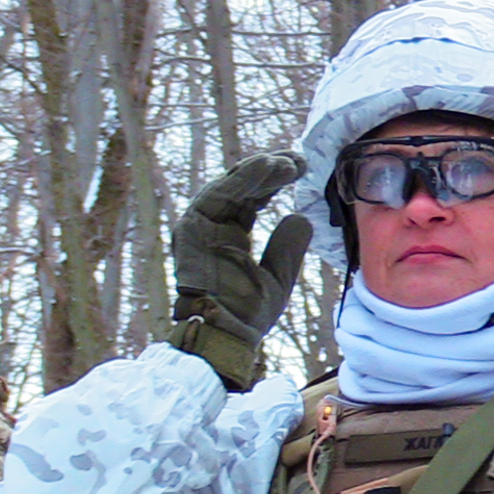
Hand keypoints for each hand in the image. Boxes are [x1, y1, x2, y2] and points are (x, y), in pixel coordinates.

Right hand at [167, 151, 310, 390]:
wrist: (224, 334)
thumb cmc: (248, 312)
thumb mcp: (278, 275)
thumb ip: (287, 246)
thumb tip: (301, 217)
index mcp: (230, 234)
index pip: (252, 198)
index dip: (274, 180)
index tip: (302, 167)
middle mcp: (212, 226)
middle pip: (242, 187)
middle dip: (270, 170)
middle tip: (299, 159)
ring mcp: (199, 226)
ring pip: (231, 186)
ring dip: (260, 170)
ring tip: (288, 161)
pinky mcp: (192, 229)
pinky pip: (219, 195)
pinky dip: (244, 179)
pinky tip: (268, 166)